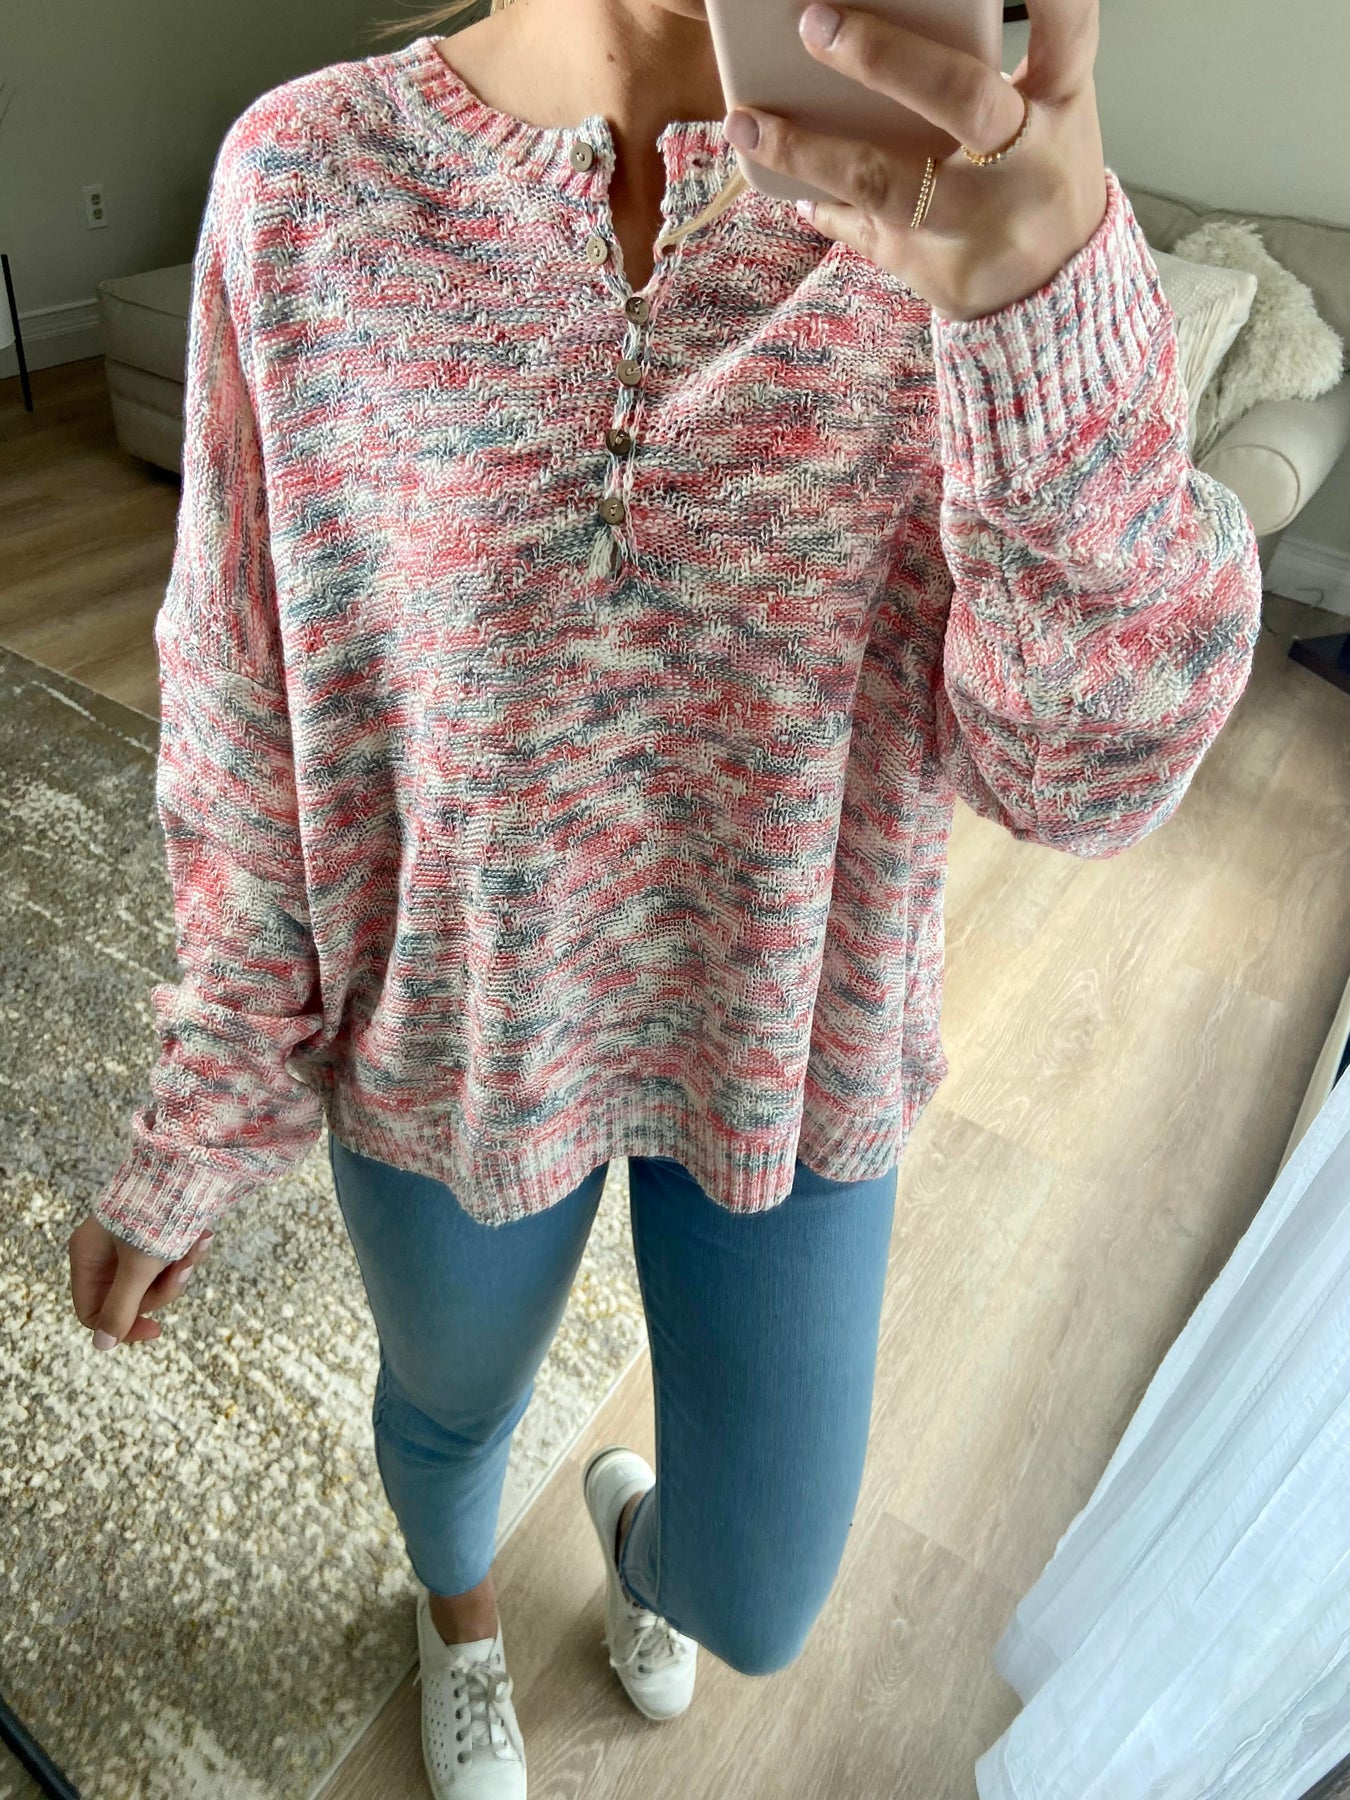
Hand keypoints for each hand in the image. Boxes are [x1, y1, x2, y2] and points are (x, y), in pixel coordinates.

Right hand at [68, 1214, 214, 1350]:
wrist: (193, 1163)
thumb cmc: (158, 1212)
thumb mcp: (139, 1266)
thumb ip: (121, 1307)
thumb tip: (102, 1345)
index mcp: (87, 1256)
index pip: (93, 1312)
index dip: (123, 1326)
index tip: (156, 1329)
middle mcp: (105, 1250)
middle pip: (130, 1298)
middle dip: (163, 1287)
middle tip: (183, 1268)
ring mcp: (131, 1241)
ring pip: (155, 1280)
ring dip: (181, 1267)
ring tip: (198, 1243)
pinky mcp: (157, 1233)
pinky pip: (171, 1259)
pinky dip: (188, 1252)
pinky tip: (203, 1236)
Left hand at [721, 0, 1109, 322]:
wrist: (1053, 293)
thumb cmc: (1036, 176)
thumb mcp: (1044, 112)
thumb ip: (986, 64)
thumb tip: (885, 15)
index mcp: (1059, 105)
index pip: (1070, 29)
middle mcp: (1024, 164)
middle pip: (963, 100)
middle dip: (886, 59)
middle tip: (815, 23)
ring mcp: (975, 223)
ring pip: (884, 181)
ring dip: (805, 151)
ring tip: (745, 122)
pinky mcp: (933, 269)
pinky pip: (860, 229)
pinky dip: (818, 201)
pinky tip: (781, 181)